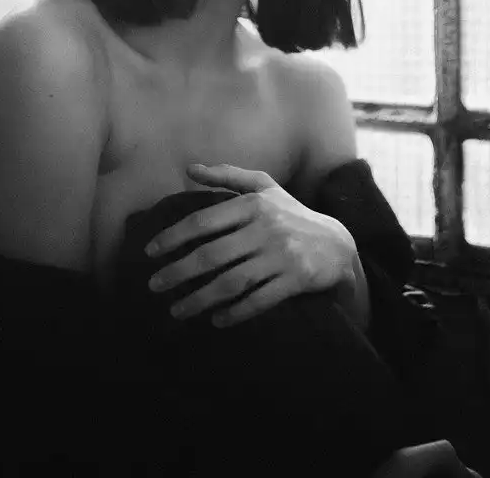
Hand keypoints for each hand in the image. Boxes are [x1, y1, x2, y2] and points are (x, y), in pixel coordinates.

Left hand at [145, 163, 358, 327]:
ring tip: (177, 310)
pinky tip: (216, 321)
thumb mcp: (264, 187)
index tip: (150, 252)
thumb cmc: (291, 214)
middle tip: (154, 286)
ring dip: (200, 299)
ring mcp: (281, 255)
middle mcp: (266, 228)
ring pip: (231, 282)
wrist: (338, 244)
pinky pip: (259, 301)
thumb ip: (227, 176)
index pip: (204, 220)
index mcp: (254, 204)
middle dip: (178, 272)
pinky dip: (235, 313)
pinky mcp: (295, 280)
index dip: (174, 236)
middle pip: (212, 255)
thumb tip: (189, 169)